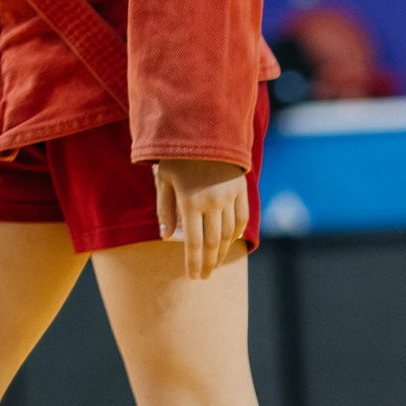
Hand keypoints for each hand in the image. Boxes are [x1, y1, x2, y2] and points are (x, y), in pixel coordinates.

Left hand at [154, 158, 248, 279]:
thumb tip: (166, 236)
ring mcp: (229, 197)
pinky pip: (241, 219)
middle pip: (213, 243)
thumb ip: (164, 208)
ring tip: (215, 262)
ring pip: (229, 234)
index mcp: (190, 201)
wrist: (203, 128)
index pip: (194, 243)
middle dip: (209, 263)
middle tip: (205, 276)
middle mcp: (212, 202)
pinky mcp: (241, 189)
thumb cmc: (176, 154)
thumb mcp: (163, 178)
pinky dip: (236, 233)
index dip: (194, 263)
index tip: (194, 277)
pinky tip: (229, 241)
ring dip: (222, 251)